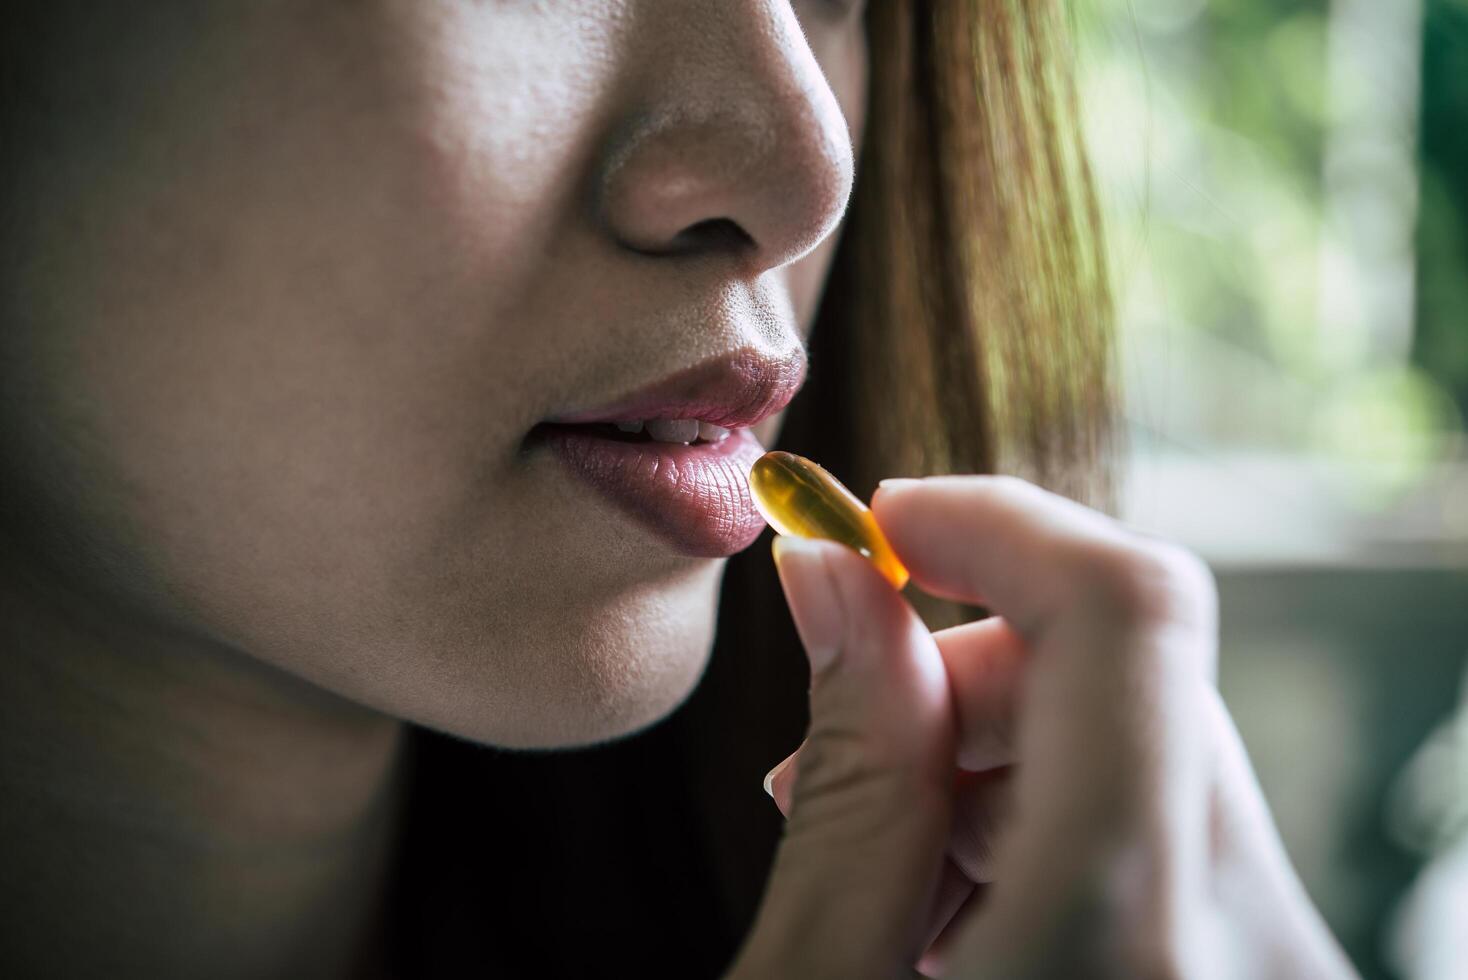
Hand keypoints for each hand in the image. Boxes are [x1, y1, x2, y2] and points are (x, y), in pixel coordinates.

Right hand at [726, 476, 1356, 978]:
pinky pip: (1173, 832)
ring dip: (995, 760)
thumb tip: (835, 578)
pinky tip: (960, 917)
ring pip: (1151, 748)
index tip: (885, 525)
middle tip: (828, 761)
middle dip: (962, 675)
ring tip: (885, 877)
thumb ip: (846, 776)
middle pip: (1133, 675)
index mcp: (1125, 936)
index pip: (1129, 610)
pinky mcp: (1265, 976)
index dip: (1001, 523)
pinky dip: (1052, 828)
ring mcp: (1278, 967)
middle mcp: (1252, 949)